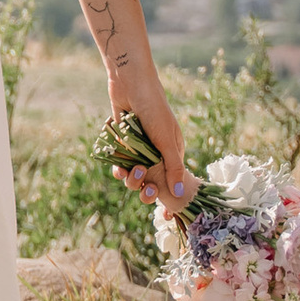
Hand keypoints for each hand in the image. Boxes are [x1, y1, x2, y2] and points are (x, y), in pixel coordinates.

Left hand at [105, 83, 196, 214]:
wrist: (130, 84)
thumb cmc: (154, 109)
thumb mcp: (166, 140)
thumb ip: (173, 167)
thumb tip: (181, 194)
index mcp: (173, 152)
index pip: (173, 181)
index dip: (169, 198)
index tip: (166, 216)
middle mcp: (156, 153)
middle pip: (152, 183)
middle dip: (148, 191)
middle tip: (147, 191)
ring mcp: (139, 149)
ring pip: (134, 176)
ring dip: (133, 180)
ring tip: (133, 173)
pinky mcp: (122, 143)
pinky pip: (120, 163)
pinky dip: (118, 168)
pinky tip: (118, 167)